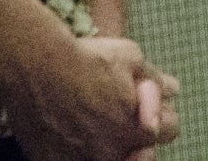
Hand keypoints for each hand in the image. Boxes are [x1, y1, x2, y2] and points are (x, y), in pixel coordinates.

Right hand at [7, 34, 178, 160]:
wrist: (35, 66)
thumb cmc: (85, 59)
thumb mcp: (130, 57)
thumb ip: (154, 80)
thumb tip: (172, 89)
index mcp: (137, 130)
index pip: (170, 130)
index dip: (160, 112)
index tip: (145, 102)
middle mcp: (112, 153)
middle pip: (140, 152)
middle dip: (135, 133)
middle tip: (117, 112)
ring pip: (106, 158)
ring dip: (105, 143)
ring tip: (90, 119)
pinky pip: (73, 160)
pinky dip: (74, 149)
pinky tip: (69, 128)